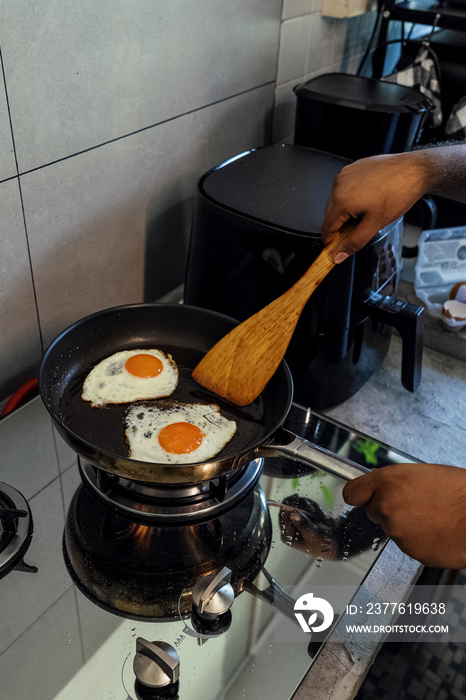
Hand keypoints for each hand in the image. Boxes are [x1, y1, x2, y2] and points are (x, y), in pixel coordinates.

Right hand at [322, 152, 427, 262]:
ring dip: (346, 211)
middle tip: (356, 231)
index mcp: (342, 200)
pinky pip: (345, 187)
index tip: (335, 247)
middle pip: (330, 213)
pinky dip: (351, 197)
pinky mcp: (353, 168)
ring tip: (365, 213)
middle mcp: (339, 184)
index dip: (330, 240)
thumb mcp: (375, 224)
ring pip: (337, 200)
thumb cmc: (399, 192)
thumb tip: (340, 255)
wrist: (414, 170)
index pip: (327, 226)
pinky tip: (367, 200)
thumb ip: (354, 242)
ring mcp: (346, 174)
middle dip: (340, 225)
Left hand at [343, 463, 465, 568]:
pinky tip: (435, 530)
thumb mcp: (423, 473)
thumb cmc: (459, 492)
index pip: (353, 492)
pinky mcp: (408, 550)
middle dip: (388, 509)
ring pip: (392, 528)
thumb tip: (382, 484)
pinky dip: (418, 540)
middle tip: (413, 505)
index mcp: (388, 482)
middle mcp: (387, 506)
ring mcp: (396, 530)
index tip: (362, 496)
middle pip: (374, 511)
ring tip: (432, 517)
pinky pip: (407, 544)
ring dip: (406, 525)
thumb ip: (395, 480)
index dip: (360, 494)